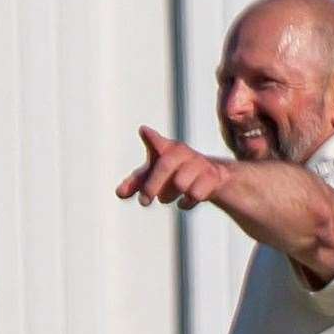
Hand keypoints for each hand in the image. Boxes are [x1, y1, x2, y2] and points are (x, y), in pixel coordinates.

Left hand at [115, 125, 230, 209]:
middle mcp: (184, 153)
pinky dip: (186, 202)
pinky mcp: (214, 178)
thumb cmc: (177, 173)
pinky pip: (196, 194)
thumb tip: (118, 194)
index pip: (159, 144)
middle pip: (165, 166)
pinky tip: (183, 203)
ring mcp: (200, 164)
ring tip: (166, 198)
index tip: (143, 131)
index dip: (152, 139)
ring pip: (180, 182)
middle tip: (143, 202)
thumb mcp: (155, 176)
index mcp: (168, 149)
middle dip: (152, 185)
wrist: (215, 176)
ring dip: (170, 194)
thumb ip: (137, 182)